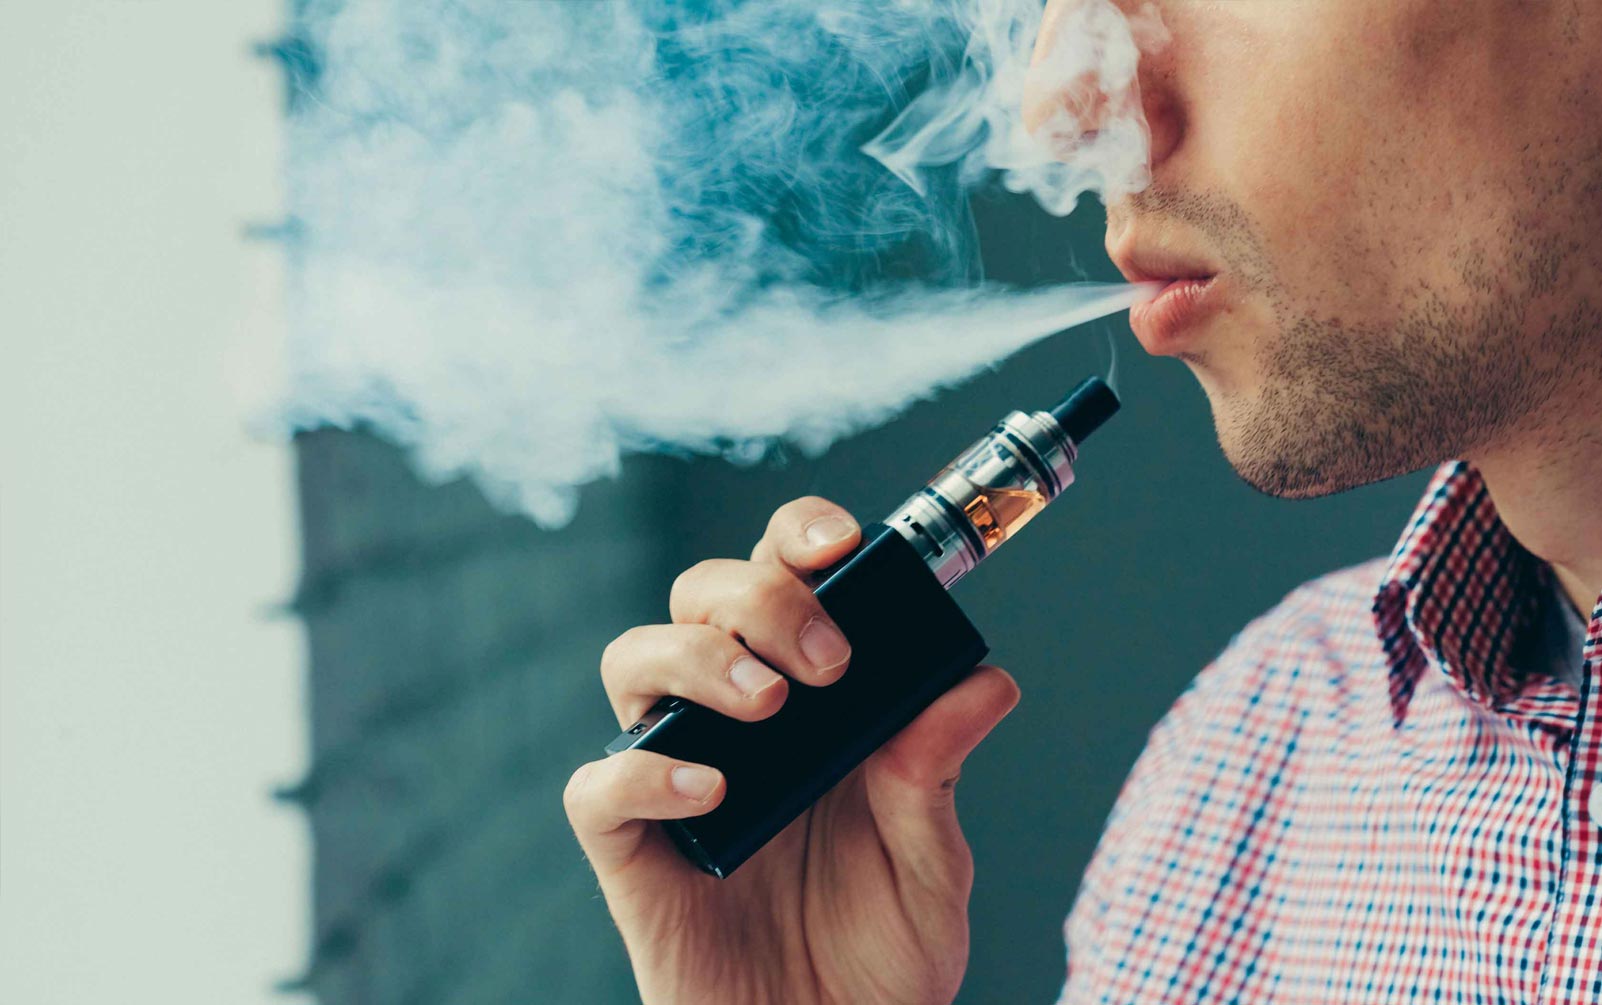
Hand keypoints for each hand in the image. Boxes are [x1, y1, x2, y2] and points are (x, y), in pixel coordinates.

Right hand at [563, 497, 1020, 1004]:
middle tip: (827, 664)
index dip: (797, 536)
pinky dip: (646, 772)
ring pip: (633, 659)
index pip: (781, 577)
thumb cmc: (880, 958)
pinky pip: (600, 786)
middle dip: (760, 598)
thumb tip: (986, 682)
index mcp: (808, 701)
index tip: (840, 545)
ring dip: (696, 657)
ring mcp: (676, 778)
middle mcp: (734, 721)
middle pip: (702, 595)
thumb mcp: (931, 862)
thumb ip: (938, 773)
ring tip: (766, 703)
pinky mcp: (632, 850)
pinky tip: (711, 791)